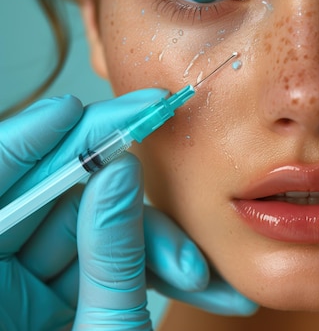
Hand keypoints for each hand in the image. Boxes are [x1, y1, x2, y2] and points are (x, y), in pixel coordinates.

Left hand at [0, 91, 256, 329]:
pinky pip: (103, 263)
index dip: (33, 137)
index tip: (78, 107)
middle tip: (171, 159)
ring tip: (202, 272)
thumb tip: (122, 170)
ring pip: (90, 230)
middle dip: (121, 189)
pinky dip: (149, 268)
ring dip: (153, 245)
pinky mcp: (57, 301)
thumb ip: (111, 261)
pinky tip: (197, 279)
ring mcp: (25, 291)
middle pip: (51, 201)